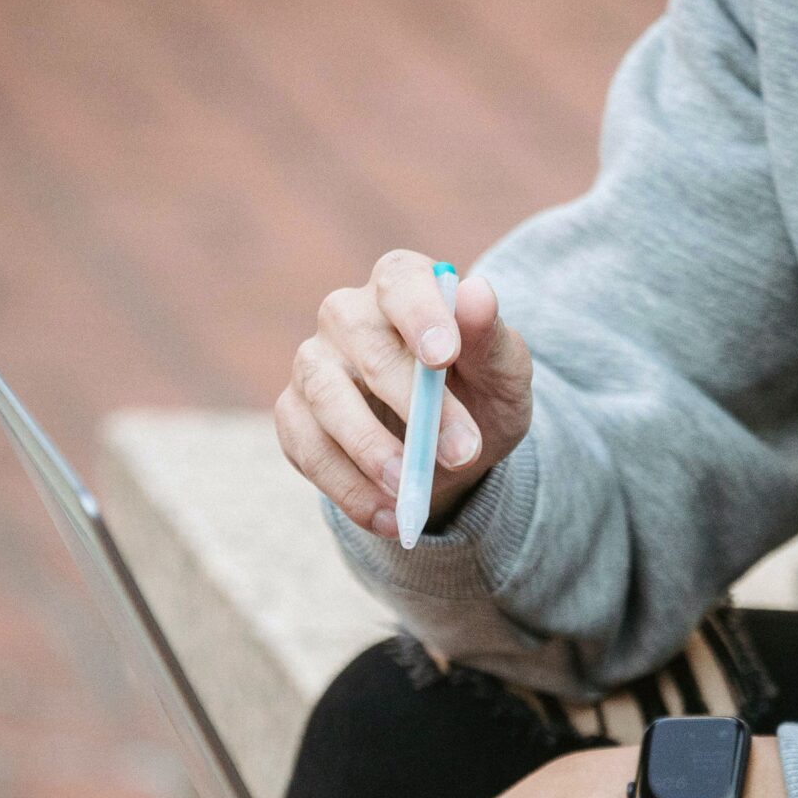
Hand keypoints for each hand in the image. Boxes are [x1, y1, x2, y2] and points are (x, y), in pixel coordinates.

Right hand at [275, 249, 533, 538]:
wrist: (453, 450)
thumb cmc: (480, 392)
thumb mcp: (504, 372)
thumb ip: (492, 337)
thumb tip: (476, 293)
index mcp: (402, 284)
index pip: (400, 281)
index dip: (420, 315)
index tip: (444, 356)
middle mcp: (346, 314)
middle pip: (362, 344)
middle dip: (412, 403)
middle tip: (459, 454)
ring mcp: (313, 364)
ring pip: (325, 398)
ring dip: (371, 450)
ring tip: (412, 492)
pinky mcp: (293, 415)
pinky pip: (307, 448)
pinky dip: (348, 489)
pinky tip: (390, 516)